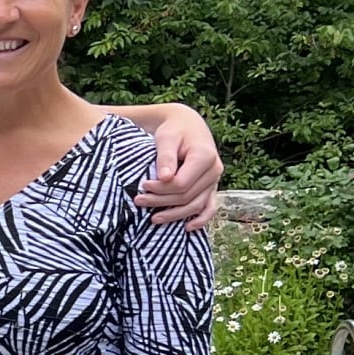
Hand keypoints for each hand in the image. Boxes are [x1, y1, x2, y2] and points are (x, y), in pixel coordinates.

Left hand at [137, 104, 221, 229]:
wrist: (188, 126)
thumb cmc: (174, 130)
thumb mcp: (167, 137)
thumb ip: (166, 156)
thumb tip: (164, 178)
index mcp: (204, 156)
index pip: (182, 183)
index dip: (161, 189)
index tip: (143, 186)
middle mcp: (214, 170)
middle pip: (187, 196)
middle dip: (161, 201)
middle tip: (138, 201)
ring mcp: (214, 181)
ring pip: (196, 205)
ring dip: (175, 214)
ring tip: (153, 219)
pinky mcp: (211, 187)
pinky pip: (210, 207)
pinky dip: (201, 219)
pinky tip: (187, 228)